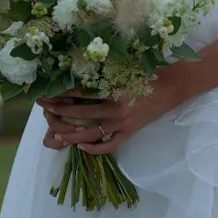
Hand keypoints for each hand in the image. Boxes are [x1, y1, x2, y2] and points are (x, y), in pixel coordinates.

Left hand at [37, 65, 195, 153]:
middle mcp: (116, 109)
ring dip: (72, 135)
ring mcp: (122, 123)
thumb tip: (78, 74)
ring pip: (92, 133)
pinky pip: (109, 145)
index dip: (63, 93)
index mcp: (114, 89)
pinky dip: (95, 149)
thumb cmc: (148, 74)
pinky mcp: (129, 132)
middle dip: (60, 111)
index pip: (82, 93)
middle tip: (45, 108)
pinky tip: (82, 147)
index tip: (48, 91)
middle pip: (81, 114)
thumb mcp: (124, 69)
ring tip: (57, 134)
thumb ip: (103, 73)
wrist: (172, 87)